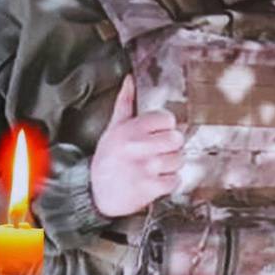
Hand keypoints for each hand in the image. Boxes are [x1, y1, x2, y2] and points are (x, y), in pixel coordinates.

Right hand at [89, 76, 183, 217]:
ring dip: (171, 165)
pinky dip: (169, 182)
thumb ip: (124, 103)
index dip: (166, 127)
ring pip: (178, 160)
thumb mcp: (112, 129)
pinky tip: (157, 179)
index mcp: (130, 129)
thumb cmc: (107, 161)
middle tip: (161, 150)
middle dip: (172, 146)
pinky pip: (174, 180)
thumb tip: (129, 80)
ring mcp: (145, 167)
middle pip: (176, 138)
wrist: (96, 193)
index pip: (167, 119)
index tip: (159, 133)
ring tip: (157, 166)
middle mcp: (138, 146)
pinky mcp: (150, 187)